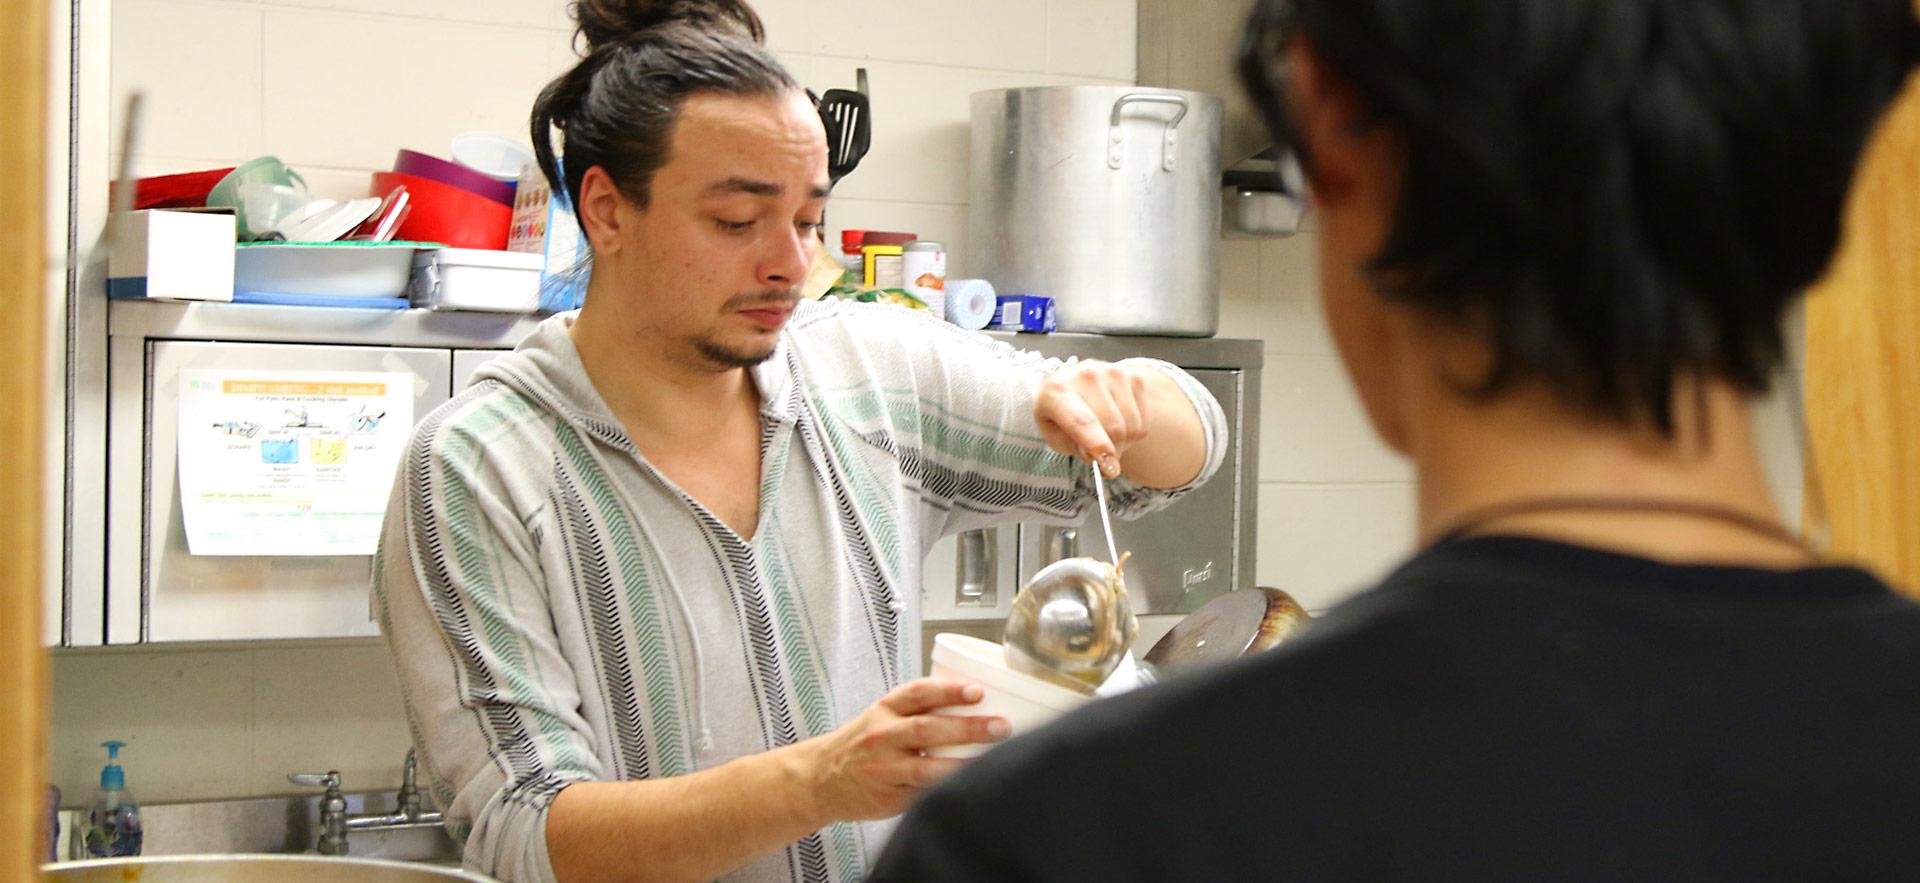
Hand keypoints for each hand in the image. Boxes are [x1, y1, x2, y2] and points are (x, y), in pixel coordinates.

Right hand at [797, 678, 1008, 821]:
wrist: (821, 779)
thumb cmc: (865, 743)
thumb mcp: (882, 716)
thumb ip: (919, 710)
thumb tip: (978, 701)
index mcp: (884, 710)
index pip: (918, 694)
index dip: (949, 691)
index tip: (977, 691)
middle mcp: (882, 737)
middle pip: (927, 730)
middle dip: (967, 728)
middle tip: (1001, 727)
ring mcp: (885, 769)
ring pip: (927, 768)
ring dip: (964, 764)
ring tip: (993, 760)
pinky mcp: (890, 797)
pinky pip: (924, 794)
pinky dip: (949, 790)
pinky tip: (972, 786)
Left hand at [1034, 360, 1152, 477]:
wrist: (1070, 383)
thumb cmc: (1059, 414)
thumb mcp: (1055, 436)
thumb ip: (1076, 448)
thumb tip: (1103, 458)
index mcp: (1057, 391)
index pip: (1082, 421)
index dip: (1097, 444)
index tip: (1109, 467)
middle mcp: (1086, 376)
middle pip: (1113, 428)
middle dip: (1111, 452)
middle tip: (1101, 457)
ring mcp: (1113, 373)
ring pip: (1131, 426)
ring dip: (1123, 442)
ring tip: (1105, 434)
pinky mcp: (1134, 377)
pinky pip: (1143, 422)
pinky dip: (1133, 432)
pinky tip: (1118, 421)